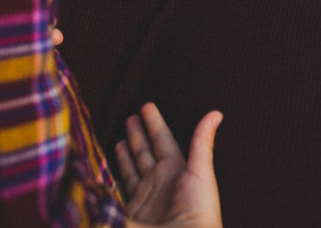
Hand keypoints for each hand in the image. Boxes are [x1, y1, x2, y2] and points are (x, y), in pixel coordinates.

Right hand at [119, 104, 222, 227]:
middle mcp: (158, 182)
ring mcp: (144, 199)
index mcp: (175, 169)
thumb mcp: (200, 173)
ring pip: (132, 171)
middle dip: (138, 135)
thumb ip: (202, 142)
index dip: (154, 123)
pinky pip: (119, 191)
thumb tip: (216, 112)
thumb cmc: (199, 213)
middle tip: (130, 116)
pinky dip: (112, 180)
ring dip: (126, 155)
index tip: (146, 106)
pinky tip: (105, 171)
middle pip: (145, 153)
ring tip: (119, 139)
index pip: (161, 140)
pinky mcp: (131, 213)